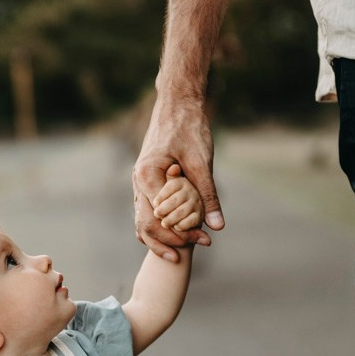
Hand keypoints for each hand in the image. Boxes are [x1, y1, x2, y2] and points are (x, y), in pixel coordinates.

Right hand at [132, 95, 221, 259]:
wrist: (178, 103)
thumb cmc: (189, 128)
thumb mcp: (202, 163)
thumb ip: (208, 196)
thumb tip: (217, 226)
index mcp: (147, 176)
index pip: (160, 217)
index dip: (181, 233)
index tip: (205, 239)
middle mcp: (137, 182)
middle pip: (146, 225)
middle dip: (171, 241)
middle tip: (198, 247)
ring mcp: (138, 184)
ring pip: (143, 221)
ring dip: (163, 237)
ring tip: (184, 252)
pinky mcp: (145, 183)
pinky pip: (146, 212)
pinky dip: (159, 227)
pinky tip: (177, 235)